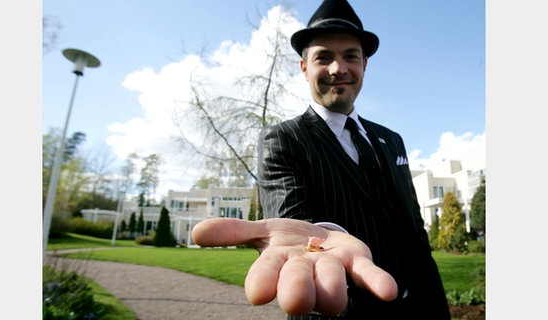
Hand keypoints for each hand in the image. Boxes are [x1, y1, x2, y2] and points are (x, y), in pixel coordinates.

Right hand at [192, 218, 397, 315]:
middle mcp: (305, 275)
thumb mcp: (262, 230)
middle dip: (298, 291)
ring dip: (331, 286)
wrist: (323, 238)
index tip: (258, 293)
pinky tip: (389, 292)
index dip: (263, 284)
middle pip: (300, 290)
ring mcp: (333, 271)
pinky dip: (378, 283)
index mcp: (278, 266)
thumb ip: (233, 232)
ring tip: (325, 265)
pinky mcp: (358, 263)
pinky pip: (368, 277)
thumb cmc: (289, 240)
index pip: (265, 278)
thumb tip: (196, 233)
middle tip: (296, 295)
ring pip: (333, 290)